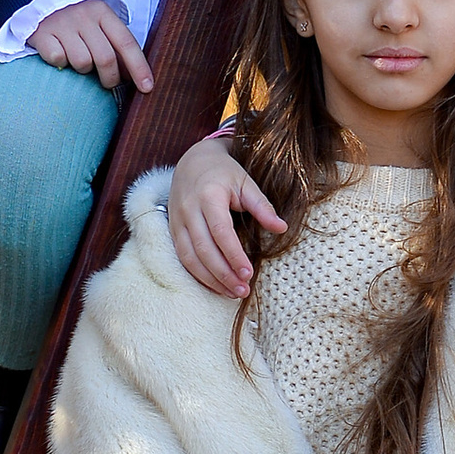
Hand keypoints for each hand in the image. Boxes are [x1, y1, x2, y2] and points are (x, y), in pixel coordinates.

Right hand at [28, 0, 152, 92]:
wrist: (43, 4)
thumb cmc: (78, 22)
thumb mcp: (100, 25)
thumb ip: (116, 45)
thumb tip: (133, 77)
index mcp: (103, 12)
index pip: (126, 42)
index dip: (139, 67)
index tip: (147, 87)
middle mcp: (84, 16)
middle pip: (105, 58)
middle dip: (111, 78)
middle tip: (108, 83)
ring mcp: (62, 24)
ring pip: (82, 62)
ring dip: (83, 70)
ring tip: (79, 61)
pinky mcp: (42, 33)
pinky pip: (57, 59)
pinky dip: (60, 63)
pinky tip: (60, 53)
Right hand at [165, 132, 283, 298]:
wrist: (193, 161)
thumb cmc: (223, 172)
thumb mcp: (246, 182)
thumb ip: (262, 206)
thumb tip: (282, 228)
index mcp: (209, 196)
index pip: (221, 232)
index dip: (234, 255)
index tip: (249, 273)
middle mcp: (189, 210)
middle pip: (204, 249)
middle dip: (223, 274)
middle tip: (242, 290)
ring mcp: (177, 221)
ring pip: (189, 257)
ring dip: (210, 279)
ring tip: (231, 292)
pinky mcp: (172, 230)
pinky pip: (182, 257)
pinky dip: (197, 274)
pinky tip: (215, 285)